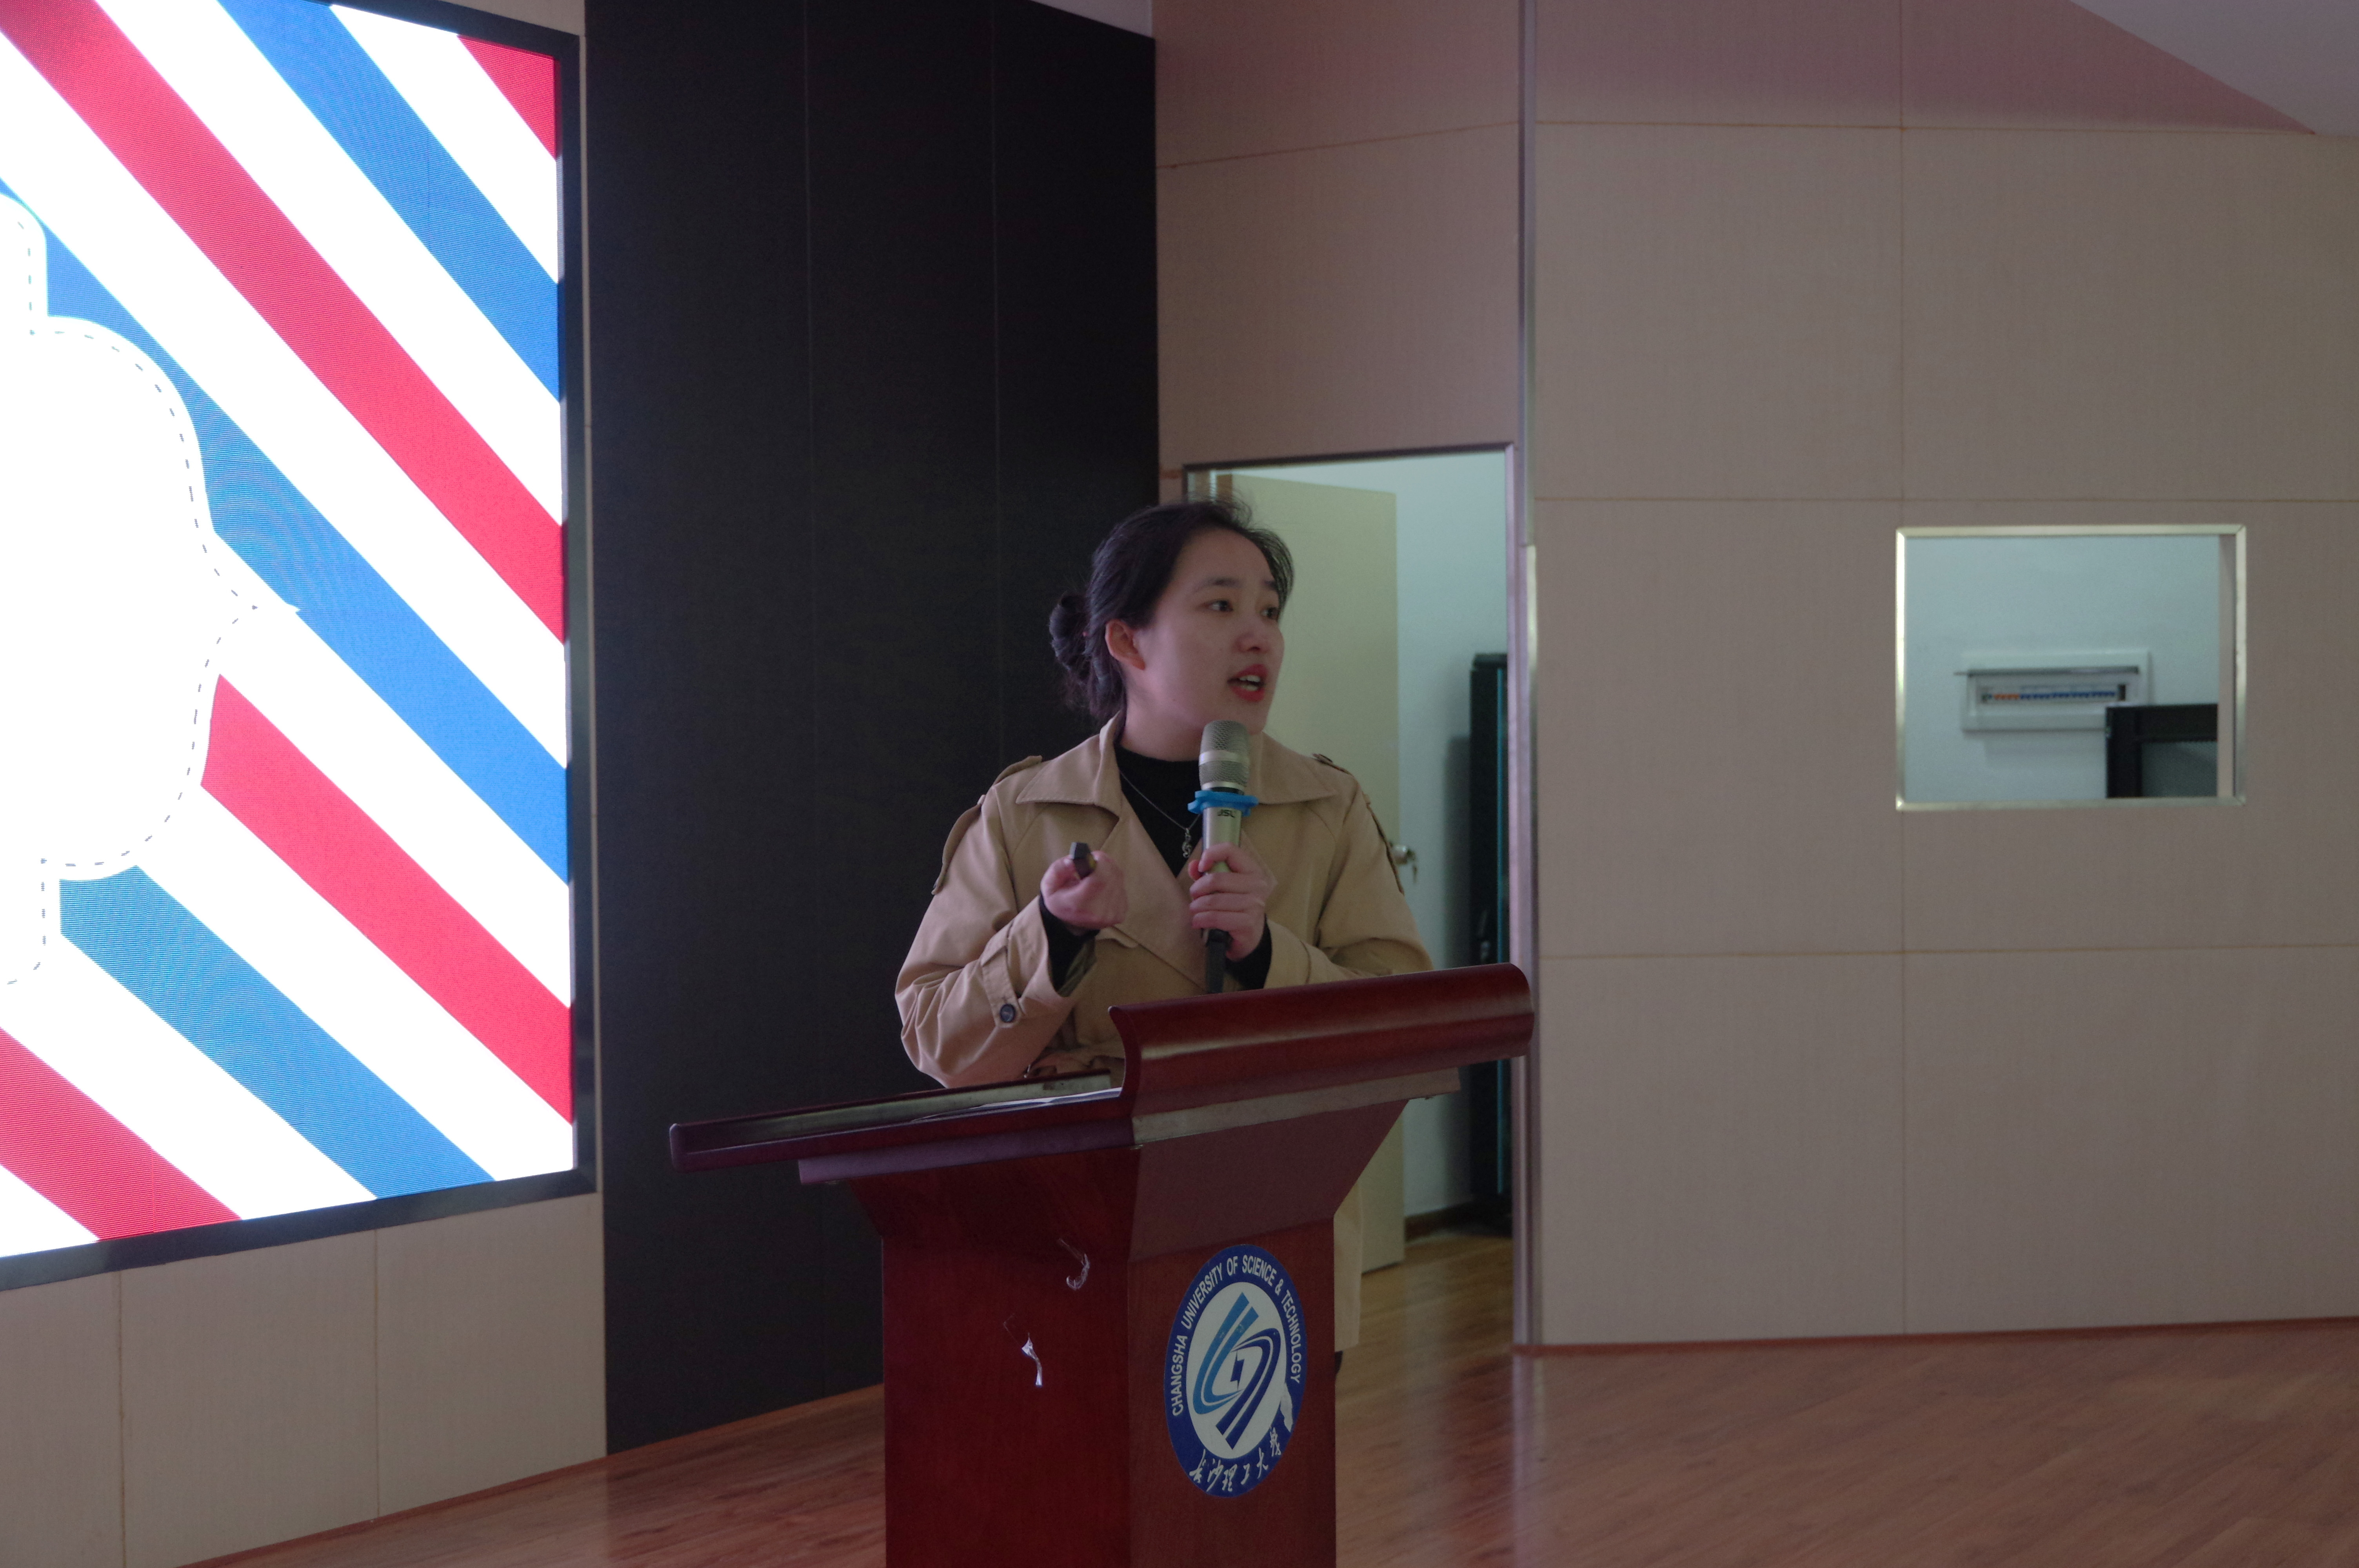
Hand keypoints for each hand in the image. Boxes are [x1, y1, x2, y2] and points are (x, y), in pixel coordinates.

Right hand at [1041, 846, 1126, 929]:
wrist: (1068, 924)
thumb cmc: (1059, 901)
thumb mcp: (1049, 885)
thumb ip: (1059, 868)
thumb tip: (1074, 859)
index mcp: (1080, 904)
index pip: (1100, 878)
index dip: (1101, 861)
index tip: (1093, 856)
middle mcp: (1100, 912)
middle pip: (1113, 875)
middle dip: (1104, 863)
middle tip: (1093, 863)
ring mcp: (1112, 914)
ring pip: (1119, 879)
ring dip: (1109, 871)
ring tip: (1096, 875)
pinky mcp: (1120, 914)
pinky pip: (1122, 887)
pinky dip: (1113, 882)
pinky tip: (1102, 886)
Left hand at [1189, 839, 1273, 957]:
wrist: (1250, 934)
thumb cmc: (1234, 906)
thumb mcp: (1223, 887)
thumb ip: (1207, 873)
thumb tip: (1194, 865)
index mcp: (1252, 870)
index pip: (1230, 850)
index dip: (1211, 854)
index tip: (1201, 867)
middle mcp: (1257, 885)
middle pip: (1217, 879)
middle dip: (1198, 889)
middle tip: (1194, 896)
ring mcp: (1254, 904)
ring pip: (1214, 901)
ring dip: (1197, 906)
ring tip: (1194, 910)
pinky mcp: (1248, 922)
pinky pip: (1216, 918)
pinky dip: (1201, 919)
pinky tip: (1197, 921)